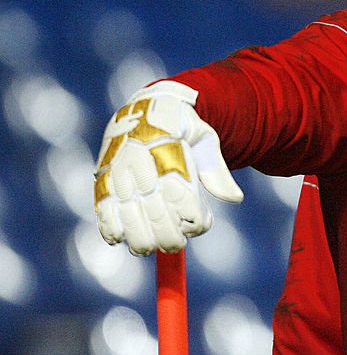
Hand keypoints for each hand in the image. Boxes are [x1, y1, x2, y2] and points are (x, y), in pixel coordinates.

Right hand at [93, 80, 242, 254]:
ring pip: (128, 215)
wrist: (145, 105)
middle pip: (156, 212)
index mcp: (170, 152)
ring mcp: (119, 171)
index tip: (202, 224)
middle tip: (177, 245)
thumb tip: (236, 199)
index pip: (183, 197)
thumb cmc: (181, 128)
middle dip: (169, 236)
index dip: (194, 219)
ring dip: (140, 239)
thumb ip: (217, 171)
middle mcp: (142, 163)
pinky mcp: (103, 177)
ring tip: (150, 248)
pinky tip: (119, 239)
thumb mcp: (205, 139)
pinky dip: (109, 227)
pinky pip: (102, 208)